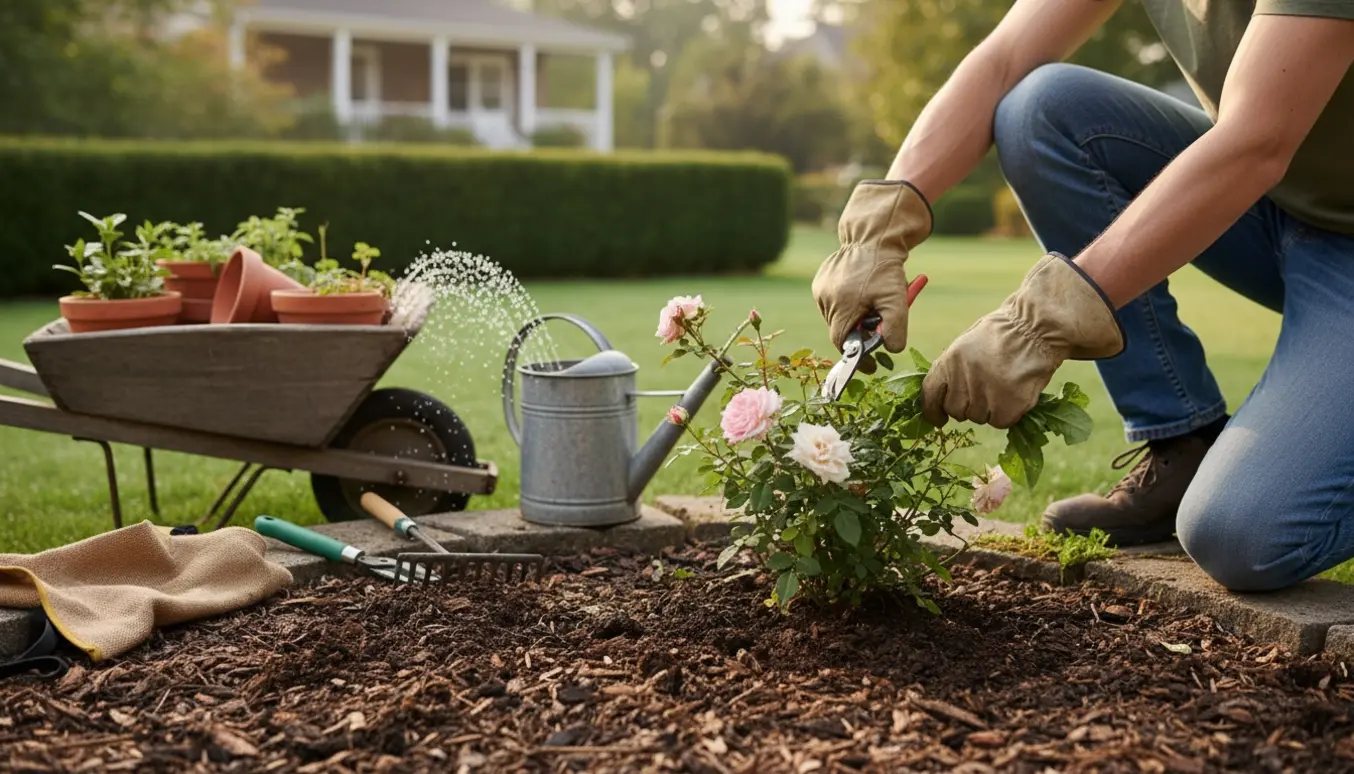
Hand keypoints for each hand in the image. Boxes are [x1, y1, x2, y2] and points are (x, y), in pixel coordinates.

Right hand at [813, 181, 932, 361]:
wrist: (872, 237)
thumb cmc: (885, 269)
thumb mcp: (897, 300)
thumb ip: (895, 329)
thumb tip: (891, 351)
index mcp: (842, 307)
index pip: (842, 343)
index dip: (857, 357)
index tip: (871, 364)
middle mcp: (825, 300)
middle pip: (840, 331)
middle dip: (858, 335)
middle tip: (876, 328)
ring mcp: (819, 290)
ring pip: (835, 317)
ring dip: (851, 318)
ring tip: (869, 304)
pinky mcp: (819, 281)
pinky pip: (830, 303)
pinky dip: (844, 304)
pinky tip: (859, 292)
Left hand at [921, 254, 1123, 428]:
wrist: (1037, 327)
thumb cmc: (1003, 333)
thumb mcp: (966, 344)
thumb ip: (952, 369)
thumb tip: (941, 396)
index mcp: (950, 361)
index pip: (930, 395)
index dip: (932, 410)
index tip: (938, 418)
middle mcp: (965, 378)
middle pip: (956, 410)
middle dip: (967, 406)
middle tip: (984, 391)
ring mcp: (987, 393)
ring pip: (979, 417)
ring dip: (989, 408)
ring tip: (1003, 385)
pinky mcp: (1010, 405)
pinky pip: (1000, 422)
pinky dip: (1008, 413)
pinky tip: (1014, 394)